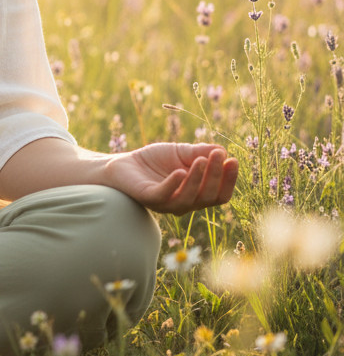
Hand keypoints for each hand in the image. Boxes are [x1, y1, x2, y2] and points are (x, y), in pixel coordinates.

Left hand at [106, 142, 237, 215]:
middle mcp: (185, 203)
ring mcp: (167, 203)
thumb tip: (223, 151)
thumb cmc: (154, 160)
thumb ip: (201, 152)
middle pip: (208, 196)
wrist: (123, 163)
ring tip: (201, 160)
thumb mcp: (181, 152)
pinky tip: (180, 171)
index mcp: (196, 194)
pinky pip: (164, 196)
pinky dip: (174, 184)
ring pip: (189, 198)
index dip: (229, 180)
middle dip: (216, 175)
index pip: (220, 194)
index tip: (233, 160)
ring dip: (198, 179)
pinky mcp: (149, 198)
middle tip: (218, 156)